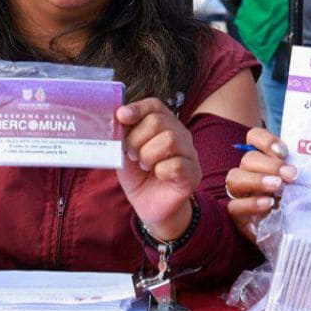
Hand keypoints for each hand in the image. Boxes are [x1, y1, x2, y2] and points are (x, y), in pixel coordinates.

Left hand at [115, 98, 200, 240]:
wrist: (149, 204)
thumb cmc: (138, 175)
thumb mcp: (124, 152)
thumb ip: (123, 134)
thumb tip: (117, 117)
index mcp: (163, 124)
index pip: (154, 106)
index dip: (137, 108)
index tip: (121, 117)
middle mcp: (180, 134)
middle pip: (159, 122)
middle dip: (137, 139)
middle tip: (131, 154)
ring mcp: (189, 153)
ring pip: (169, 140)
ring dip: (148, 155)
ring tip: (143, 165)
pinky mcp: (193, 174)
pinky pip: (177, 165)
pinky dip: (160, 171)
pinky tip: (157, 176)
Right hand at [224, 127, 296, 239]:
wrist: (294, 235)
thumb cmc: (300, 205)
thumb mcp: (304, 185)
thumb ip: (306, 172)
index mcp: (264, 160)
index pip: (254, 138)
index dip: (265, 140)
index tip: (284, 151)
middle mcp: (249, 173)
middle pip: (248, 159)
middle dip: (270, 164)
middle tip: (291, 174)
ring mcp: (241, 194)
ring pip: (235, 177)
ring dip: (257, 179)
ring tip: (278, 186)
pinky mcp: (238, 215)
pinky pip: (235, 206)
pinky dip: (251, 203)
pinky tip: (268, 204)